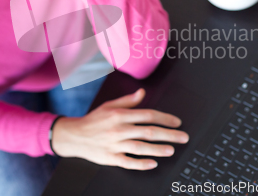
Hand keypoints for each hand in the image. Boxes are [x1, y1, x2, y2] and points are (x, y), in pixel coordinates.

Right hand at [51, 88, 189, 169]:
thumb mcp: (109, 105)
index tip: (177, 122)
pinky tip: (152, 163)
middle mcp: (119, 129)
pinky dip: (141, 163)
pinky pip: (129, 162)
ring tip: (171, 150)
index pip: (148, 115)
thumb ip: (128, 101)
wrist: (74, 136)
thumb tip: (142, 93)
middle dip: (169, 134)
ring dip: (158, 149)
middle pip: (149, 131)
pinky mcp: (111, 158)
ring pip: (141, 147)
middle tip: (183, 137)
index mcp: (120, 115)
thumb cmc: (93, 120)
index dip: (165, 118)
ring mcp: (115, 144)